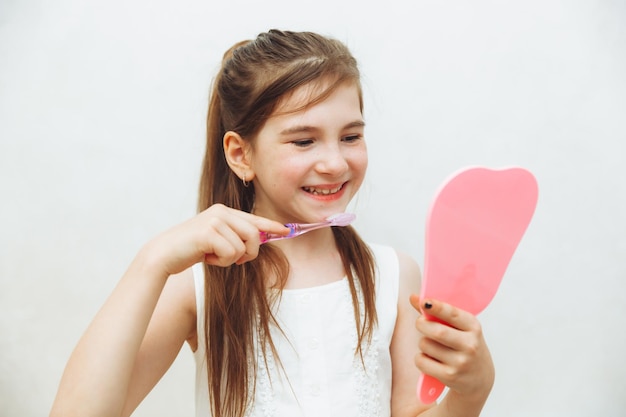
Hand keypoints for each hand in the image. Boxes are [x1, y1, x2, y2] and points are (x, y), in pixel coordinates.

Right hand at [147, 204, 290, 274]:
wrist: (164, 254)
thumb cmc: (190, 250)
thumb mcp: (216, 240)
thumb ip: (235, 237)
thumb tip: (260, 240)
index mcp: (224, 212)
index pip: (254, 219)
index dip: (271, 226)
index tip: (287, 230)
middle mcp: (221, 212)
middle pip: (254, 235)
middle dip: (250, 253)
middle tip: (236, 261)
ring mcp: (215, 220)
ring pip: (243, 246)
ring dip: (231, 259)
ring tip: (212, 257)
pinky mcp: (208, 232)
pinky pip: (231, 253)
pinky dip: (221, 262)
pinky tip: (205, 258)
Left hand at [410, 295, 494, 399]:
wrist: (479, 378)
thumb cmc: (465, 346)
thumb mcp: (459, 327)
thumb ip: (437, 312)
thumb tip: (413, 297)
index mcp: (473, 327)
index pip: (453, 314)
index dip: (437, 307)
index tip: (424, 302)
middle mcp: (470, 345)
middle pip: (436, 331)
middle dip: (422, 324)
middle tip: (421, 323)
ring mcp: (460, 362)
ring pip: (425, 345)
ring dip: (422, 343)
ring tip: (432, 346)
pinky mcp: (450, 376)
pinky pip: (421, 361)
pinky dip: (420, 358)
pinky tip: (431, 360)